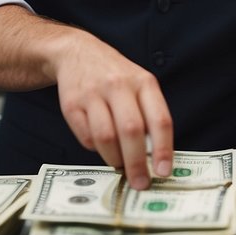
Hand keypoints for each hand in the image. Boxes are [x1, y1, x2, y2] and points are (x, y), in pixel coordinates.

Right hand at [50, 30, 173, 190]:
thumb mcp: (140, 86)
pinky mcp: (72, 104)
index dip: (163, 149)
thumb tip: (156, 158)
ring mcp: (93, 94)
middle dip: (137, 163)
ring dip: (115, 158)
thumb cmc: (116, 77)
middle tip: (140, 182)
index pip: (159, 120)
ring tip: (120, 165)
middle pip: (131, 131)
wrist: (78, 52)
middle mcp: (119, 86)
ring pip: (106, 137)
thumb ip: (149, 116)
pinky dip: (96, 148)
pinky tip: (101, 145)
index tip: (164, 171)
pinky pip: (86, 137)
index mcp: (144, 83)